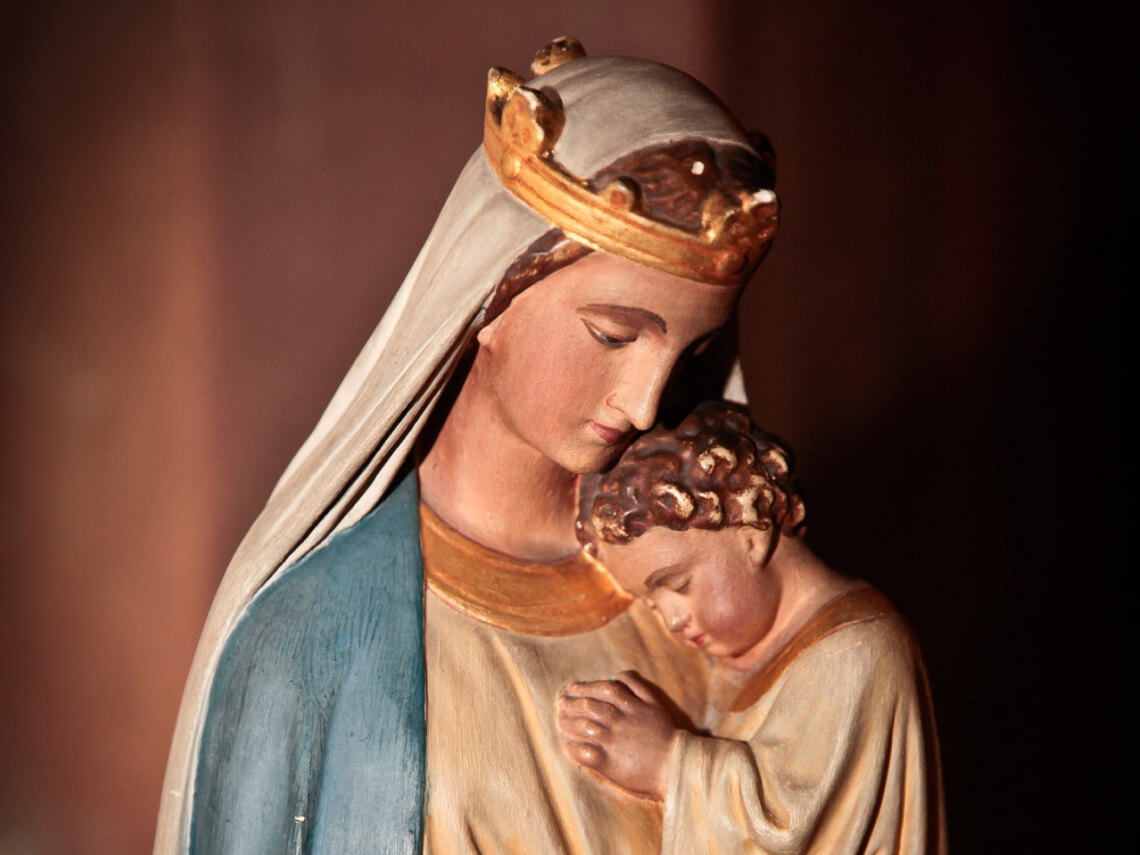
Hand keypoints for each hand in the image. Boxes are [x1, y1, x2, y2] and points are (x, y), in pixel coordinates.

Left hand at [557, 670, 677, 799]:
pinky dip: (574, 748)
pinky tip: (568, 745)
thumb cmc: (664, 733)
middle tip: (560, 704)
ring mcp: (613, 742)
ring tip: (560, 721)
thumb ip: (637, 686)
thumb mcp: (654, 703)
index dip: (584, 687)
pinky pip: (585, 753)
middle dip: (570, 704)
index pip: (602, 690)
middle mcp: (620, 721)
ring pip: (583, 728)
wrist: (674, 764)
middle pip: (588, 707)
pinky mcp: (610, 763)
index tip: (571, 689)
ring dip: (567, 723)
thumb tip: (619, 674)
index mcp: (630, 706)